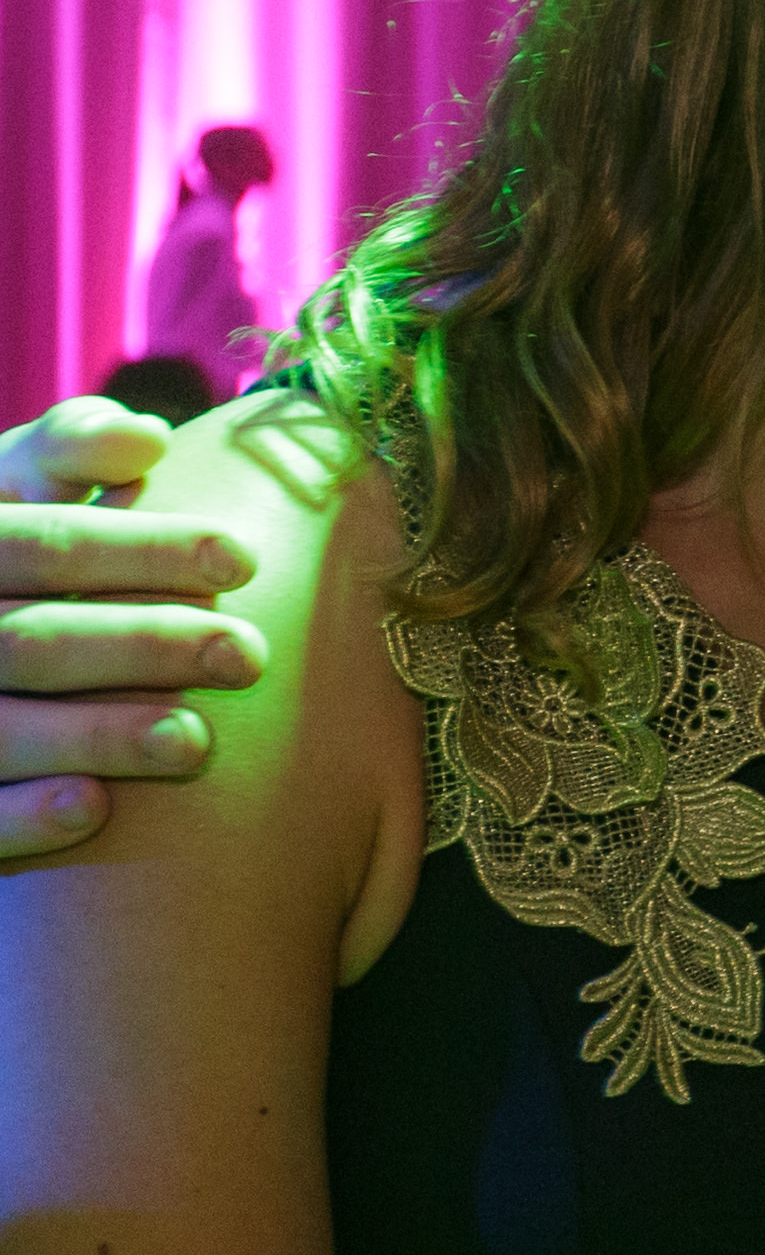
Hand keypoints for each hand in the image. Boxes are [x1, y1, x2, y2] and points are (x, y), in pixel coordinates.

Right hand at [0, 399, 266, 857]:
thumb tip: (145, 437)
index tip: (244, 560)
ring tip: (198, 742)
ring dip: (98, 737)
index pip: (42, 545)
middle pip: (30, 641)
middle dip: (144, 646)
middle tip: (250, 656)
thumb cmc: (0, 561)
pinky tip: (95, 810)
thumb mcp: (7, 488)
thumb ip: (66, 453)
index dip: (141, 550)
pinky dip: (21, 816)